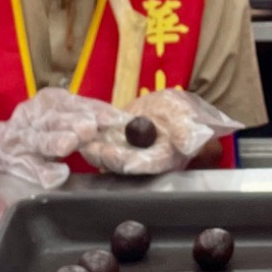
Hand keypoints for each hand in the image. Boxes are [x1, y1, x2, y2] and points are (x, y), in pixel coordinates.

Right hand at [0, 88, 127, 187]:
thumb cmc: (40, 131)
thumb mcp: (60, 117)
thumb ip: (86, 117)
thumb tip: (122, 123)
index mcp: (50, 101)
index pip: (75, 103)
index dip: (95, 110)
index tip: (114, 119)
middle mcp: (33, 116)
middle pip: (56, 118)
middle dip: (73, 122)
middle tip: (89, 128)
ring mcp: (21, 138)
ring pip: (39, 139)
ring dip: (54, 141)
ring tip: (68, 144)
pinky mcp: (14, 161)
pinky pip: (30, 167)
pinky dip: (44, 172)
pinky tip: (57, 176)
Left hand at [80, 90, 241, 175]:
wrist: (171, 107)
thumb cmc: (184, 114)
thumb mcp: (189, 117)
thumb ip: (187, 130)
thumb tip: (186, 144)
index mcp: (164, 159)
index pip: (149, 165)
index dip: (137, 164)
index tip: (127, 162)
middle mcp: (142, 160)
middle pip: (123, 163)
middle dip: (109, 157)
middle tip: (97, 149)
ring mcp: (126, 151)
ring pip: (108, 154)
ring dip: (96, 149)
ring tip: (85, 141)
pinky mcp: (114, 140)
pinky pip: (101, 140)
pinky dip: (92, 136)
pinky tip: (83, 130)